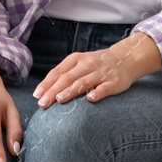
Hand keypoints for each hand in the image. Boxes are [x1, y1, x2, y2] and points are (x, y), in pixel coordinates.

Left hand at [33, 30, 161, 106]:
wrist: (125, 58)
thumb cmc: (97, 64)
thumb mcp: (80, 63)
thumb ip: (65, 74)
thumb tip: (45, 91)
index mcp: (76, 59)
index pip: (58, 72)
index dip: (47, 83)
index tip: (36, 95)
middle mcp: (87, 64)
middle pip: (67, 78)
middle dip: (53, 91)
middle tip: (42, 103)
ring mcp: (101, 73)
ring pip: (83, 82)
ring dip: (71, 91)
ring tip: (60, 99)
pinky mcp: (114, 81)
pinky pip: (104, 88)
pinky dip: (97, 92)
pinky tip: (90, 99)